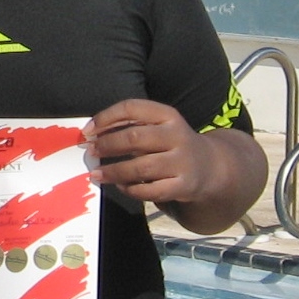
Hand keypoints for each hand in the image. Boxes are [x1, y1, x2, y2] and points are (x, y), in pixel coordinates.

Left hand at [84, 99, 216, 207]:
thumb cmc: (170, 143)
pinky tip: (120, 185)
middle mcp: (177, 136)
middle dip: (108, 145)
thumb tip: (91, 134)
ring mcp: (182, 162)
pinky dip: (131, 190)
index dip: (106, 117)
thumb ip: (128, 125)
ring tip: (96, 173)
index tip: (88, 130)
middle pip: (135, 138)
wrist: (210, 167)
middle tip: (91, 152)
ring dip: (114, 171)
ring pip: (141, 168)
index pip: (132, 108)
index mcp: (167, 115)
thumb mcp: (157, 126)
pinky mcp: (184, 186)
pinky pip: (151, 191)